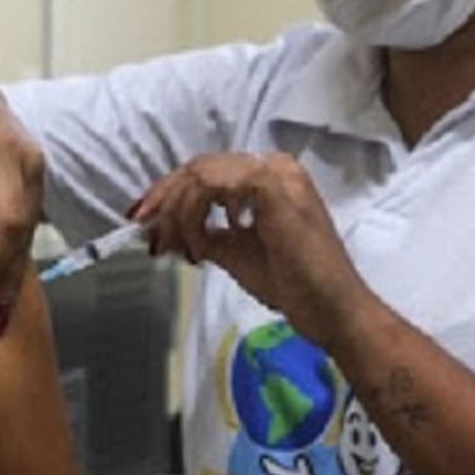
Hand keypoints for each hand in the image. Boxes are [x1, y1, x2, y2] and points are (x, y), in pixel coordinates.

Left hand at [133, 152, 372, 348]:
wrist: (331, 309)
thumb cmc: (291, 283)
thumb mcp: (234, 252)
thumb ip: (202, 236)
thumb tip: (164, 232)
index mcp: (268, 176)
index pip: (206, 172)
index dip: (168, 194)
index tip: (144, 221)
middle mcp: (273, 165)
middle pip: (198, 168)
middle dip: (163, 200)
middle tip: (144, 229)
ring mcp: (275, 172)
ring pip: (200, 175)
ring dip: (177, 212)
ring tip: (175, 248)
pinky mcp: (272, 186)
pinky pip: (212, 187)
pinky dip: (194, 216)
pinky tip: (200, 247)